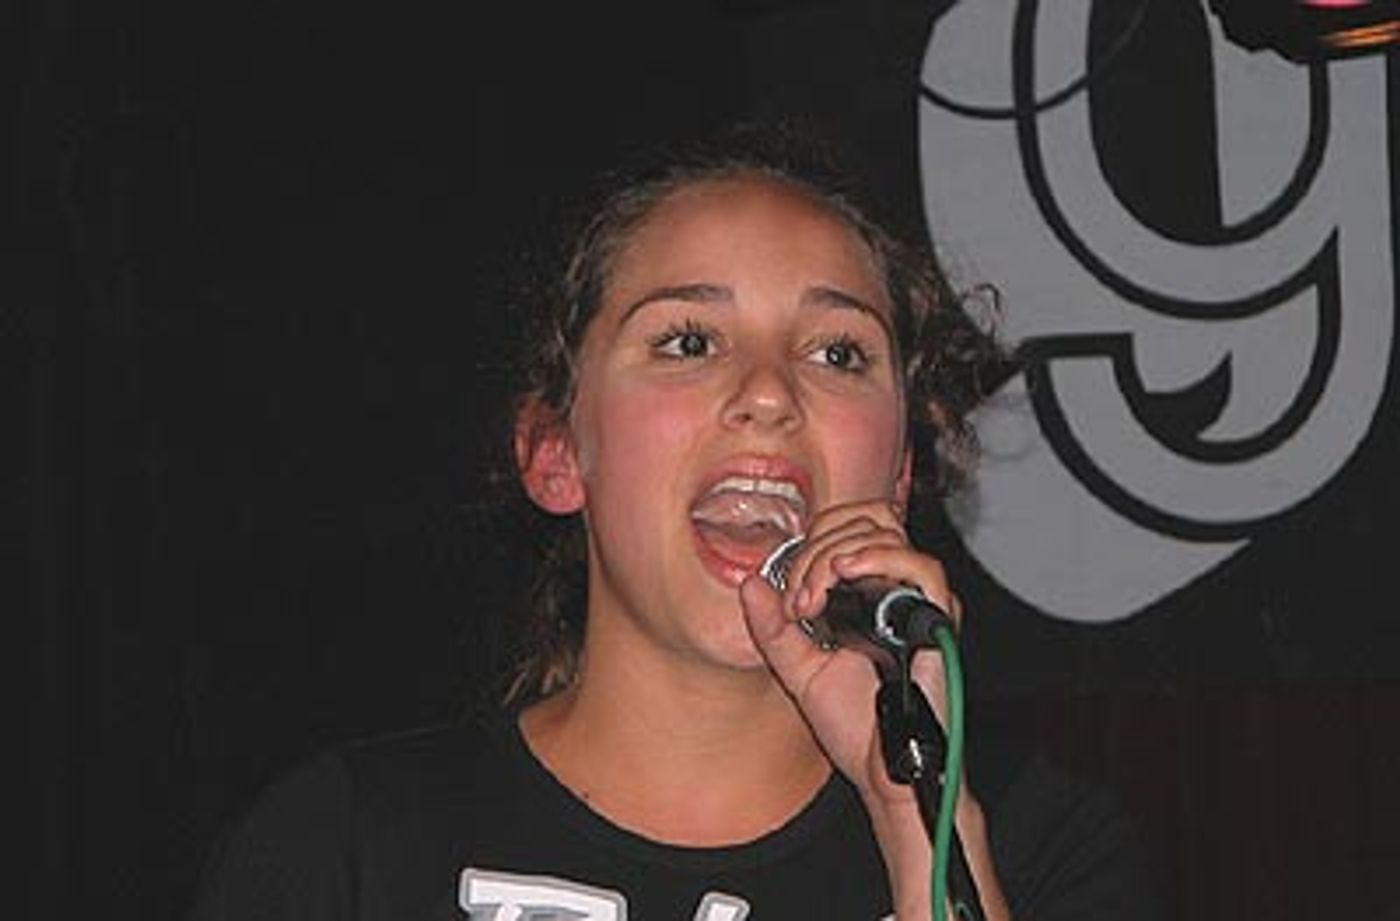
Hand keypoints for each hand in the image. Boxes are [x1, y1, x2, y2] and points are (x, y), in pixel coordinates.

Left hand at [740, 501, 1009, 919]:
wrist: (881, 770)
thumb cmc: (853, 725)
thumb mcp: (797, 667)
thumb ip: (772, 626)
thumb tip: (750, 583)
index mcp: (869, 591)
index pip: (848, 524)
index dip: (812, 541)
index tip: (790, 594)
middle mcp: (898, 588)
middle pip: (865, 518)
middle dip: (816, 550)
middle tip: (800, 600)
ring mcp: (920, 601)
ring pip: (887, 532)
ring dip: (836, 554)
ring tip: (815, 597)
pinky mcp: (939, 620)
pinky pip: (922, 567)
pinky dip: (879, 558)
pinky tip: (846, 574)